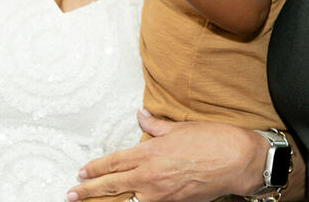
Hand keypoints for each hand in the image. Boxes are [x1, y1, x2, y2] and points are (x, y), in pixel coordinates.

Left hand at [67, 110, 265, 201]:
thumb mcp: (179, 127)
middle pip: (112, 186)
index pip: (114, 162)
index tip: (82, 172)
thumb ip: (156, 124)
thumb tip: (141, 115)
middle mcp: (150, 176)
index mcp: (149, 153)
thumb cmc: (212, 140)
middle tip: (71, 194)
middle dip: (88, 191)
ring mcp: (161, 194)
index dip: (95, 168)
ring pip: (126, 201)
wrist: (237, 160)